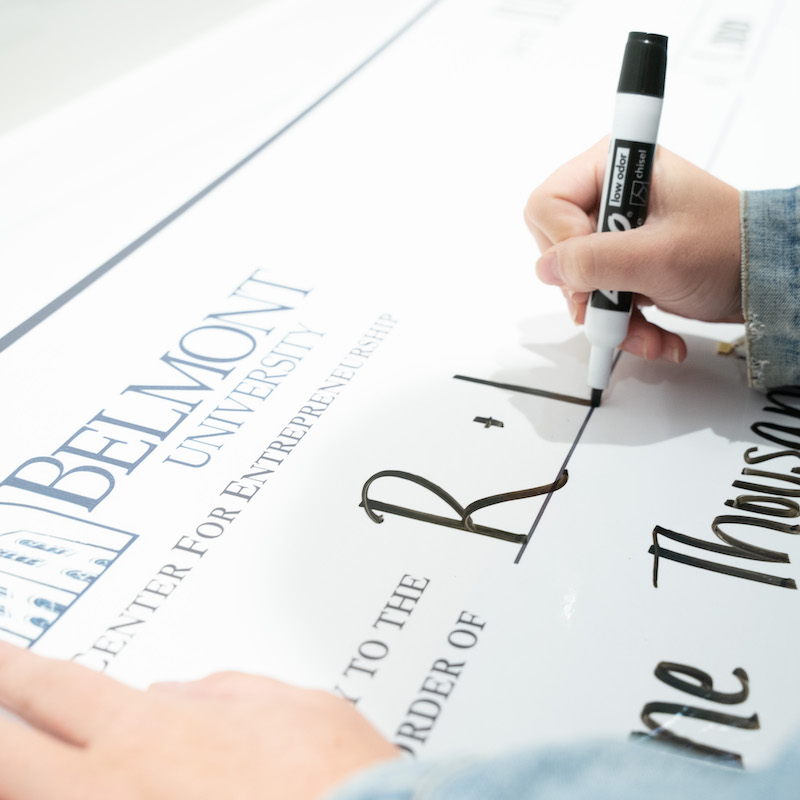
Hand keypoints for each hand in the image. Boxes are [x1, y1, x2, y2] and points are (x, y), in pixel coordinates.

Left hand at [0, 640, 398, 799]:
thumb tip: (178, 690)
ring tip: (21, 762)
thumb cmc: (341, 785)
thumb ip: (228, 692)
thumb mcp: (297, 707)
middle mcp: (115, 790)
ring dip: (20, 776)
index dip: (12, 672)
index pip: (57, 690)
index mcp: (155, 732)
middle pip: (10, 754)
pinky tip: (73, 792)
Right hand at [524, 139, 741, 361]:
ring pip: (576, 281)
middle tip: (612, 303)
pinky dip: (621, 323)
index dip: (563, 243)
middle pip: (556, 247)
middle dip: (586, 289)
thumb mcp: (660, 256)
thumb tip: (548, 268)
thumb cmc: (729, 249)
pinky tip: (652, 333)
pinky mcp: (621, 263)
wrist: (763, 278)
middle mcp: (610, 196)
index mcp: (616, 168)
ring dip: (608, 316)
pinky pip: (597, 297)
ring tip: (644, 330)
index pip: (548, 203)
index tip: (595, 268)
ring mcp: (614, 232)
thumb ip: (597, 260)